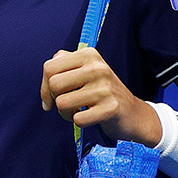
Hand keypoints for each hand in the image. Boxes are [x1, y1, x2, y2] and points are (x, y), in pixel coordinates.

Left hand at [40, 48, 162, 145]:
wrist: (133, 113)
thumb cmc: (102, 92)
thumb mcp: (85, 70)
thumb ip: (62, 64)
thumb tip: (46, 78)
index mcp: (89, 55)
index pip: (49, 68)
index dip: (45, 86)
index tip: (52, 96)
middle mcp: (98, 68)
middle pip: (54, 85)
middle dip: (55, 99)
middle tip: (68, 104)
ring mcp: (106, 88)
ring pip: (62, 103)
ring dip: (66, 113)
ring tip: (78, 111)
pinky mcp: (111, 108)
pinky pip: (78, 119)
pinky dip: (79, 122)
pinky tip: (90, 117)